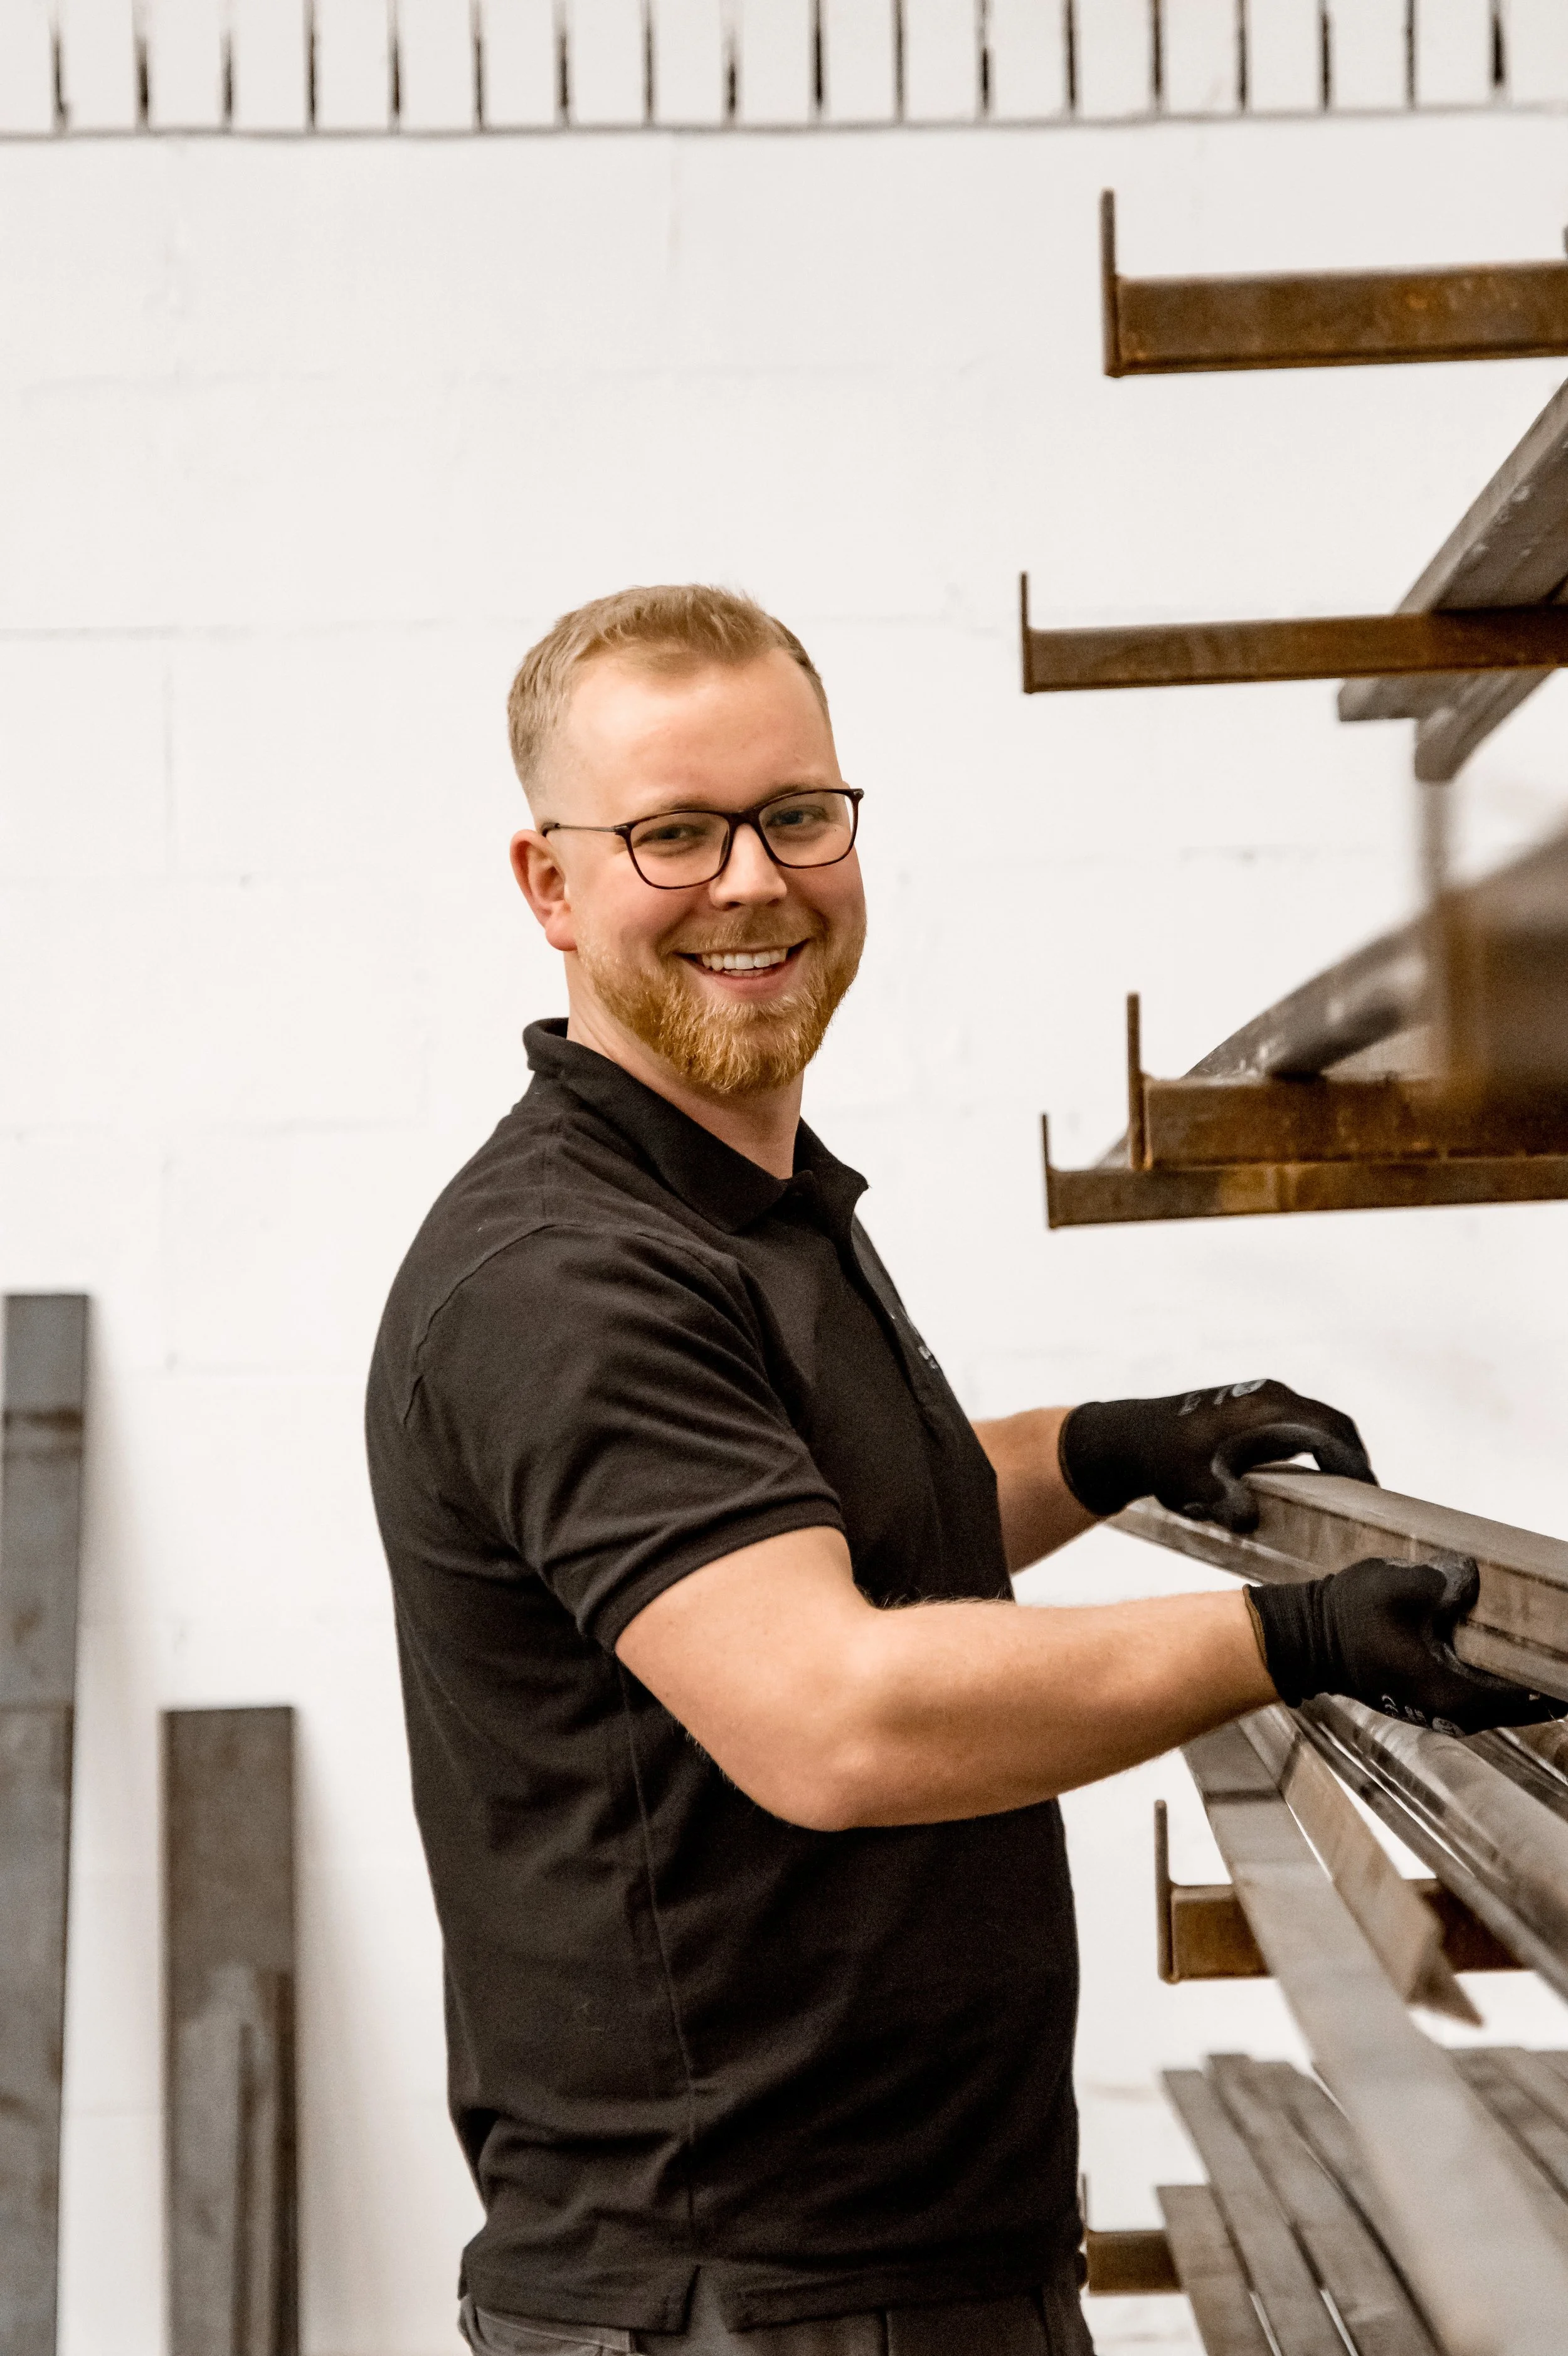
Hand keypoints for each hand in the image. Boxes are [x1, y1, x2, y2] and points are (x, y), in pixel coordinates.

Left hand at [1058, 1380, 1374, 1532]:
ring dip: (1336, 1454)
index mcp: (1264, 1407)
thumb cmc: (1158, 1460)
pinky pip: (1298, 1428)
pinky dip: (1315, 1451)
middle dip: (1355, 1459)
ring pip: (1316, 1425)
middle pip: (1332, 1424)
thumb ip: (1223, 1503)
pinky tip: (1317, 1482)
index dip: (1358, 1461)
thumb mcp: (1191, 1486)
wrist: (1126, 1439)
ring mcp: (1261, 1400)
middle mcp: (1269, 1396)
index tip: (1373, 1493)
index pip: (1331, 1430)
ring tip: (1351, 1495)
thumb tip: (1251, 1520)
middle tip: (1370, 1499)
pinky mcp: (1252, 1411)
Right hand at [1250, 1550, 1566, 1733]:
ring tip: (1541, 1644)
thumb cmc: (1346, 1621)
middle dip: (1545, 1676)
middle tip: (1561, 1645)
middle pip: (1521, 1702)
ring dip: (1519, 1674)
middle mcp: (1453, 1711)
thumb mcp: (1402, 1587)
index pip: (1530, 1696)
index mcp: (1455, 1693)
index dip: (1560, 1679)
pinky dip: (1494, 1671)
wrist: (1302, 1638)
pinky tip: (1500, 1644)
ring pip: (1498, 1696)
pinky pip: (1477, 1689)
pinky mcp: (1426, 1695)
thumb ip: (1448, 1580)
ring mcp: (1439, 1707)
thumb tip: (1473, 1577)